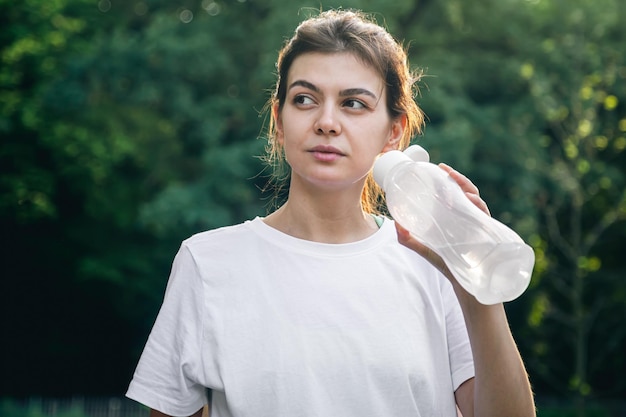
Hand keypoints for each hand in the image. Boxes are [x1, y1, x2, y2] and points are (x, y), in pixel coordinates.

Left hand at [394, 163, 490, 280]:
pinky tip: (470, 200)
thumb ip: (408, 238)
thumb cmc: (447, 265)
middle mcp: (469, 217)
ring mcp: (478, 224)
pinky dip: (478, 205)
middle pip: (467, 191)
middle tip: (444, 170)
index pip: (456, 191)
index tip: (438, 167)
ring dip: (467, 187)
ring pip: (476, 199)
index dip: (450, 178)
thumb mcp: (424, 249)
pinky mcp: (485, 234)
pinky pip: (485, 215)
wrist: (465, 286)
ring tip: (453, 180)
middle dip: (458, 178)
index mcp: (456, 216)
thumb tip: (394, 224)